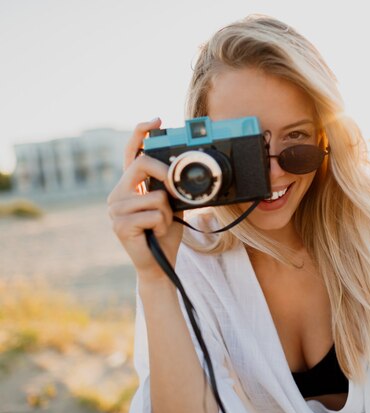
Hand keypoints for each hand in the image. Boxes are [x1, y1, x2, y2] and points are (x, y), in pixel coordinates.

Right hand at [107, 118, 182, 278]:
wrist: (160, 263)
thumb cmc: (165, 233)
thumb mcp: (172, 204)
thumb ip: (172, 186)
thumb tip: (181, 169)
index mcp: (130, 185)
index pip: (132, 153)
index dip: (141, 133)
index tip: (156, 120)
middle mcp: (118, 193)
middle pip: (142, 164)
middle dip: (165, 173)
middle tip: (174, 189)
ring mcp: (116, 209)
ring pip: (155, 196)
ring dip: (167, 212)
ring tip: (161, 224)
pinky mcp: (119, 225)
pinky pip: (153, 214)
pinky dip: (162, 224)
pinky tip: (154, 233)